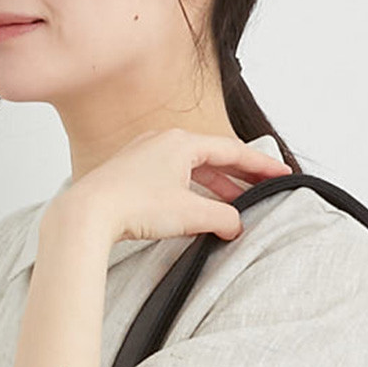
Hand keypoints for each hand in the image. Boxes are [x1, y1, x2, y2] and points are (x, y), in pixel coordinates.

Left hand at [58, 127, 293, 246]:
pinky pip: (172, 179)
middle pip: (212, 158)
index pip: (232, 151)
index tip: (280, 174)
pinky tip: (196, 211)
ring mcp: (144, 157)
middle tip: (261, 190)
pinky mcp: (130, 175)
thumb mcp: (191, 214)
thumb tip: (236, 225)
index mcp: (181, 142)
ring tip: (232, 208)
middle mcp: (162, 142)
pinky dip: (192, 193)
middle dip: (239, 178)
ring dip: (214, 188)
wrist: (87, 214)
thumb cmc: (133, 205)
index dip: (260, 165)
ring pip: (191, 170)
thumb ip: (222, 218)